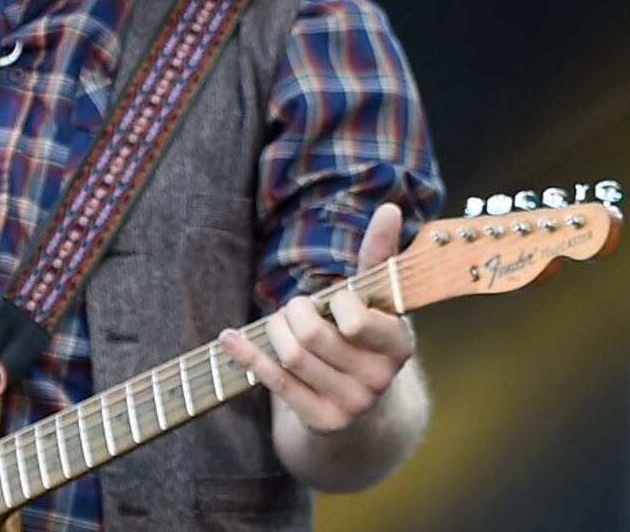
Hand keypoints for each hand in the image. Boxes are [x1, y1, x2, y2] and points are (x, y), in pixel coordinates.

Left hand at [221, 203, 417, 435]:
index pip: (354, 320)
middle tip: (294, 307)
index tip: (333, 299)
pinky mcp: (322, 421)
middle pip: (314, 338)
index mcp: (400, 345)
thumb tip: (388, 208)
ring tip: (277, 322)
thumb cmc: (366, 335)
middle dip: (294, 312)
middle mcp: (380, 380)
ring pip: (293, 358)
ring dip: (274, 331)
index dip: (334, 301)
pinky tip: (229, 338)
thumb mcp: (377, 299)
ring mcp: (351, 405)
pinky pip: (276, 383)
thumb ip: (380, 254)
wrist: (365, 402)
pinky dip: (248, 357)